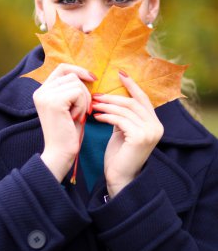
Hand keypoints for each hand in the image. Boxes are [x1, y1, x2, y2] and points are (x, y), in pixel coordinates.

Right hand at [33, 64, 95, 181]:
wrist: (60, 153)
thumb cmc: (68, 133)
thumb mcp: (70, 107)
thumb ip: (72, 90)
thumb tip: (86, 74)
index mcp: (42, 92)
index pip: (62, 68)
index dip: (78, 70)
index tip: (92, 78)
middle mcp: (40, 91)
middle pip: (72, 76)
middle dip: (85, 92)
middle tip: (85, 110)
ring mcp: (45, 96)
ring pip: (77, 84)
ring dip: (84, 100)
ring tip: (78, 116)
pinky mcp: (54, 102)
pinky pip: (78, 93)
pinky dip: (82, 105)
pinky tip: (77, 118)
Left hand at [92, 72, 163, 196]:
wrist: (119, 178)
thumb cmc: (119, 155)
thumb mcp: (123, 131)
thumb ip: (124, 116)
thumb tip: (113, 99)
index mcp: (155, 123)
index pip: (143, 98)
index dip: (131, 85)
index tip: (119, 73)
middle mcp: (156, 126)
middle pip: (133, 102)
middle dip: (112, 97)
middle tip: (96, 94)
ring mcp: (150, 132)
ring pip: (126, 110)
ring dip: (107, 106)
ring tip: (93, 104)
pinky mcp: (140, 137)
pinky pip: (120, 120)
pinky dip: (107, 116)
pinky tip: (96, 116)